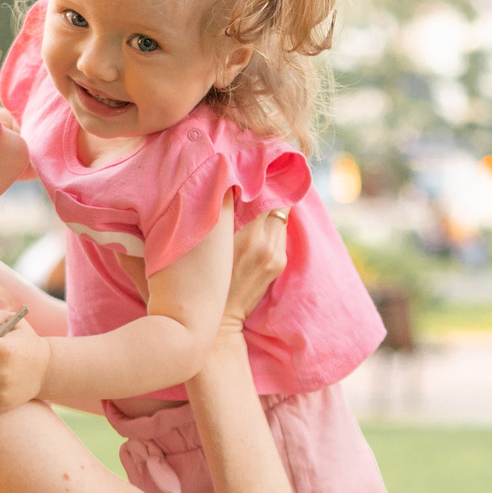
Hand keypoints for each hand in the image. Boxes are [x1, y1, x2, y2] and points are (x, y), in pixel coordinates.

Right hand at [223, 199, 290, 333]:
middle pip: (280, 208)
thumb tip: (233, 191)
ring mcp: (277, 256)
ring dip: (272, 214)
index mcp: (252, 237)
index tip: (258, 177)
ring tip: (257, 210)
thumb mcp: (216, 245)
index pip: (269, 200)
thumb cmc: (210, 277)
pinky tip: (258, 232)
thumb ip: (228, 218)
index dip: (265, 186)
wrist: (222, 315)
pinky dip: (272, 230)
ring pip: (281, 221)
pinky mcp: (280, 264)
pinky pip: (280, 237)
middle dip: (271, 197)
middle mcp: (269, 245)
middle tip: (259, 188)